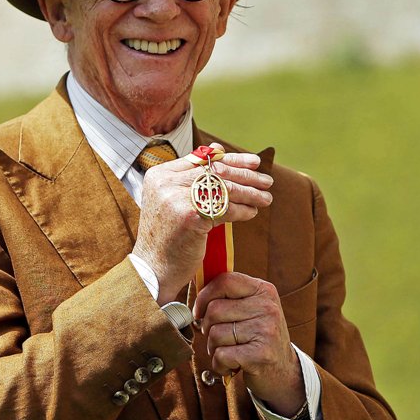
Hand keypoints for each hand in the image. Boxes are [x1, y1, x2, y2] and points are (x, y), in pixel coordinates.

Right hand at [132, 143, 272, 301]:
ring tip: (265, 198)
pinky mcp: (189, 217)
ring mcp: (176, 198)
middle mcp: (166, 183)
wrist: (153, 270)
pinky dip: (242, 211)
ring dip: (249, 194)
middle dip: (246, 175)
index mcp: (160, 175)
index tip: (254, 162)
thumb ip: (191, 178)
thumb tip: (217, 149)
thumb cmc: (167, 237)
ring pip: (223, 189)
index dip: (232, 159)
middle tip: (267, 181)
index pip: (203, 159)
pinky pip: (224, 209)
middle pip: (215, 171)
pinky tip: (252, 213)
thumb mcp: (172, 201)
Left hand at [192, 272, 304, 416]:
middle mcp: (268, 307)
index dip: (204, 296)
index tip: (199, 311)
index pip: (225, 281)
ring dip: (214, 348)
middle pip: (214, 309)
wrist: (282, 371)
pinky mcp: (261, 355)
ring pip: (215, 334)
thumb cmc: (258, 337)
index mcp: (264, 290)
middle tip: (219, 338)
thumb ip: (229, 296)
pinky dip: (220, 364)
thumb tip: (195, 285)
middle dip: (208, 328)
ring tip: (230, 351)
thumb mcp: (251, 308)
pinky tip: (232, 365)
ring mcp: (266, 330)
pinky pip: (221, 355)